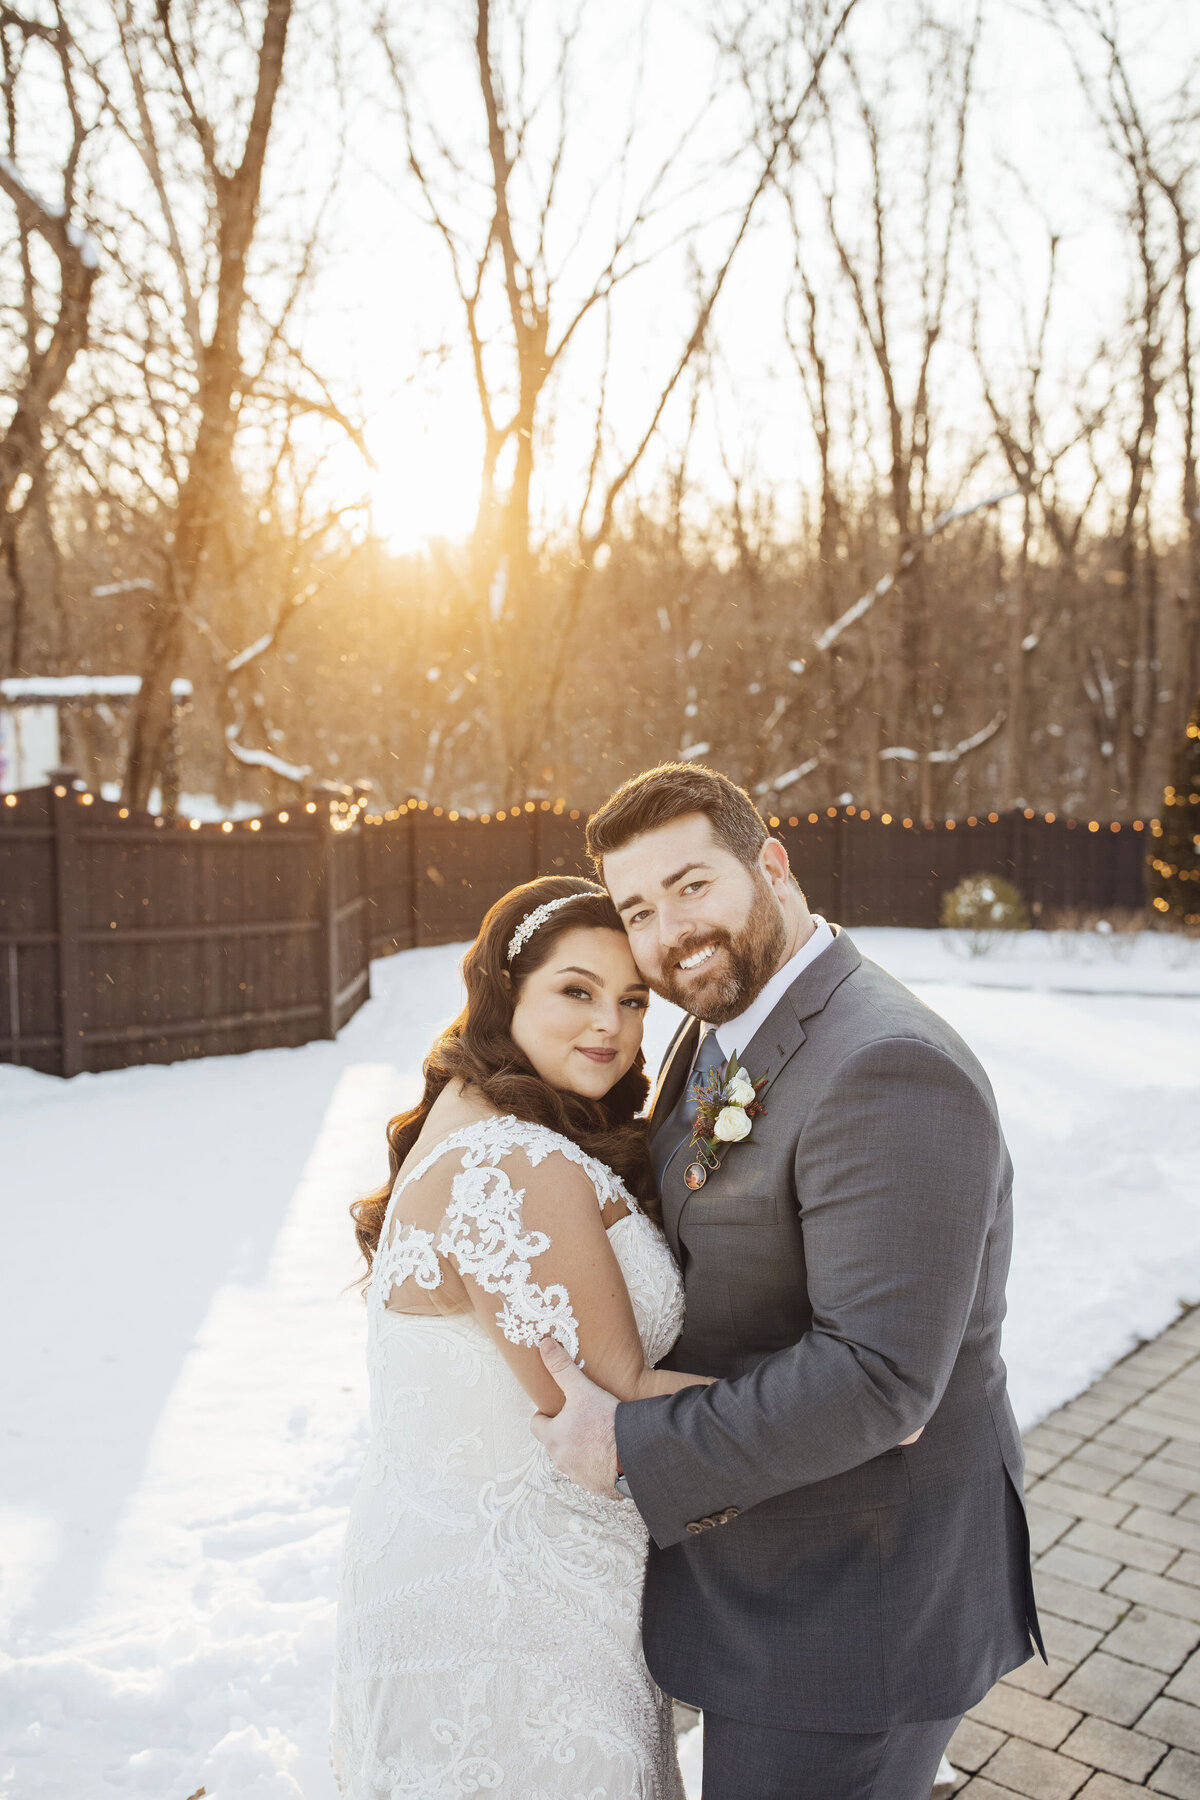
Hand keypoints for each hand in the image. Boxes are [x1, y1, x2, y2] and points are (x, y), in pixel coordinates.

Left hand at [530, 1337, 620, 1497]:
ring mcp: (578, 1476)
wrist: (635, 1456)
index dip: (546, 1414)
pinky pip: (591, 1473)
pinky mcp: (597, 1486)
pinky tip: (610, 1452)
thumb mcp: (583, 1391)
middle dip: (564, 1431)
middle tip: (582, 1417)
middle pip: (555, 1442)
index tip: (559, 1406)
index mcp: (553, 1438)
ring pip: (572, 1458)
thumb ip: (562, 1368)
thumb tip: (544, 1345)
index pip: (537, 1424)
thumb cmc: (606, 1424)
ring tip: (597, 1434)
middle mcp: (561, 1460)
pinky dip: (597, 1464)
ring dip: (580, 1448)